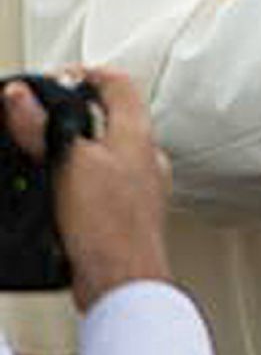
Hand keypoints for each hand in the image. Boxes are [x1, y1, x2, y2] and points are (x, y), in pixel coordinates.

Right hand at [3, 69, 173, 311]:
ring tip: (45, 153)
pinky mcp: (123, 215)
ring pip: (104, 154)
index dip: (88, 74)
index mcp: (138, 135)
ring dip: (74, 149)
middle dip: (76, 114)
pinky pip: (99, 186)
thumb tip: (21, 98)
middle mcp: (144, 158)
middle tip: (46, 114)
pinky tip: (57, 195)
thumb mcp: (68, 165)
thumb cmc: (111, 226)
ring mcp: (137, 188)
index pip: (120, 85)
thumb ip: (46, 129)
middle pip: (112, 118)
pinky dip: (77, 182)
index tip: (60, 78)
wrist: (122, 280)